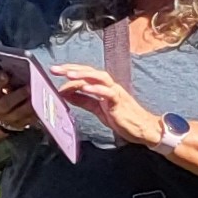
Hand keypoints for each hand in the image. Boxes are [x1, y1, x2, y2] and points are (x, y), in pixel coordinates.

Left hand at [46, 62, 160, 146]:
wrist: (143, 129)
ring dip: (83, 74)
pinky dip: (97, 89)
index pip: (85, 74)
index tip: (54, 71)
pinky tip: (86, 88)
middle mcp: (109, 86)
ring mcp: (116, 92)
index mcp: (103, 87)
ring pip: (100, 77)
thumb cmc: (121, 118)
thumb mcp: (97, 108)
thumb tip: (64, 93)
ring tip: (68, 74)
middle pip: (90, 71)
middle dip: (72, 69)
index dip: (69, 71)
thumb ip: (82, 100)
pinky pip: (109, 93)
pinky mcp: (120, 102)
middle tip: (55, 69)